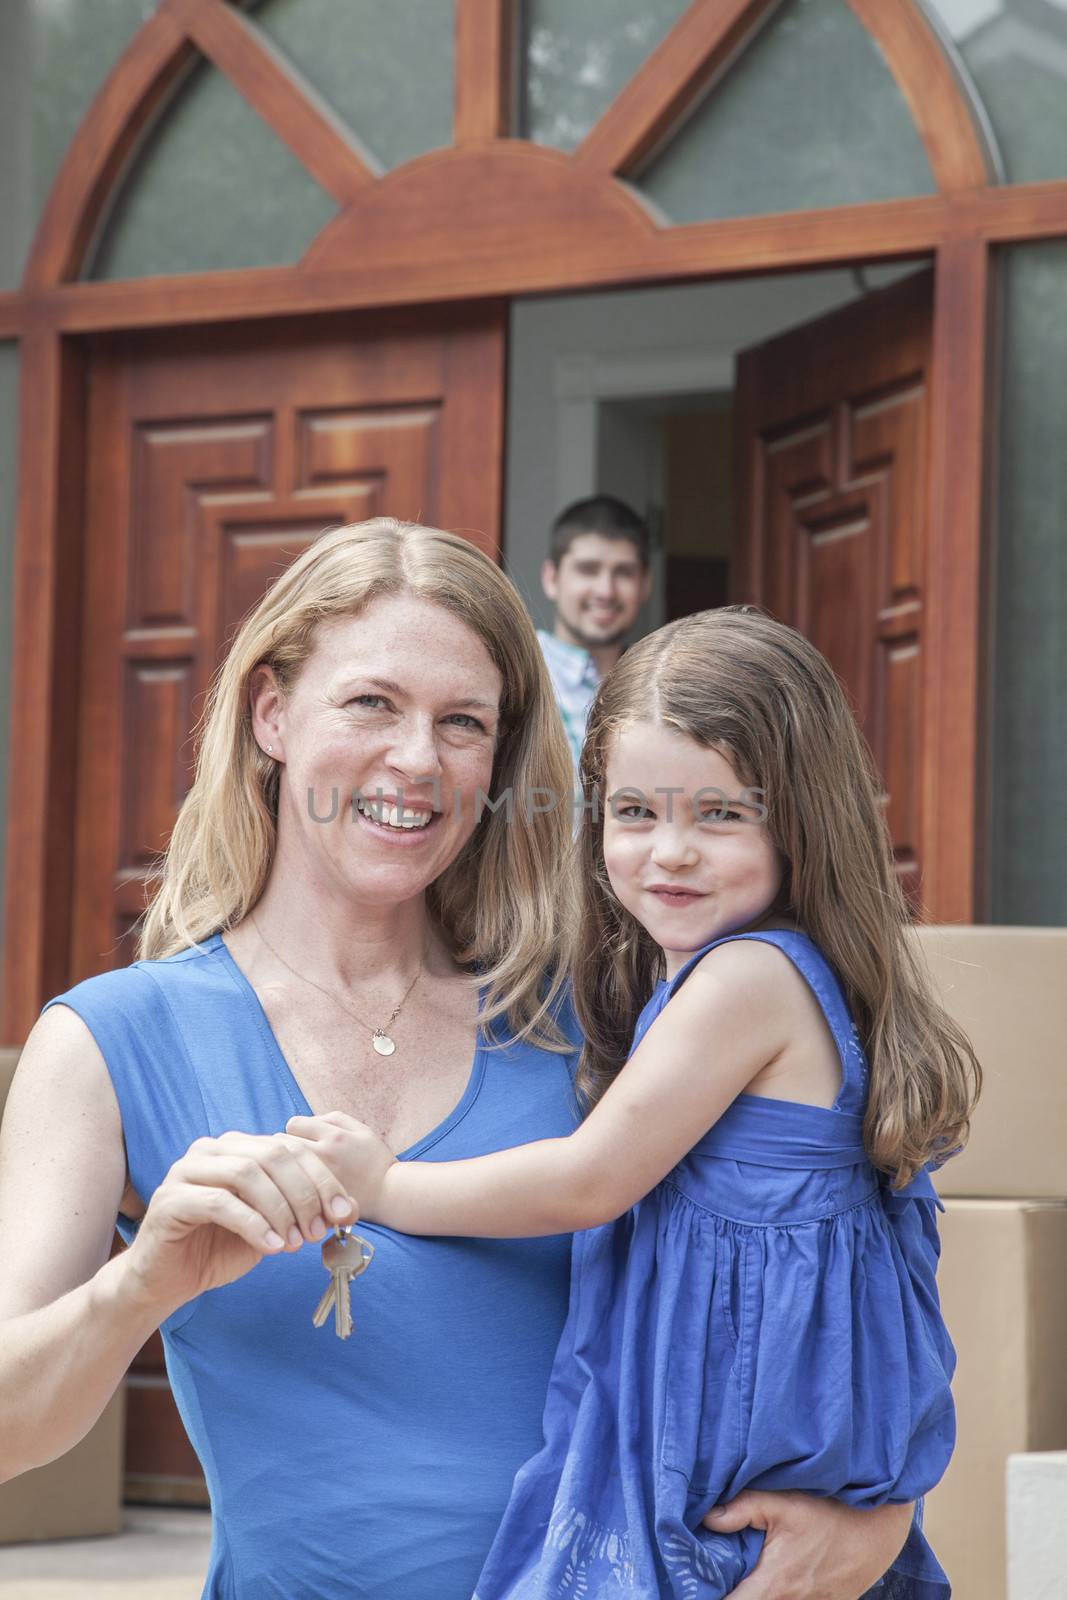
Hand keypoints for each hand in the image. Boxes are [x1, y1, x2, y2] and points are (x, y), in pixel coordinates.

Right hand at [125, 1131, 357, 1316]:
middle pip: (272, 1155)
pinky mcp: (170, 1199)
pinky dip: (253, 1224)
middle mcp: (212, 1149)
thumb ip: (299, 1213)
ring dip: (280, 1209)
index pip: (290, 1149)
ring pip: (247, 1174)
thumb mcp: (269, 1227)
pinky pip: (220, 1203)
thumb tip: (345, 1210)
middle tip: (319, 1230)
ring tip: (295, 1243)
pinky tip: (271, 1246)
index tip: (344, 1212)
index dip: (322, 1178)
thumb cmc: (218, 1249)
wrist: (166, 1281)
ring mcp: (187, 1170)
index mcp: (238, 1147)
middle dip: (304, 1193)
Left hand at [286, 1112, 396, 1221]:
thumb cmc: (376, 1160)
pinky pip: (290, 1189)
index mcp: (335, 1136)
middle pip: (282, 1144)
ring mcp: (317, 1180)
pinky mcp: (316, 1200)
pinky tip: (298, 1189)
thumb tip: (307, 1121)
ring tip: (294, 1172)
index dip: (296, 1129)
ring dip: (285, 1167)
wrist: (390, 1195)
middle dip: (286, 1147)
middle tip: (295, 1156)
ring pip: (283, 1167)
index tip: (302, 1138)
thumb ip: (333, 1119)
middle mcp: (324, 1156)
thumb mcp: (362, 1130)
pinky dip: (290, 1187)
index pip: (293, 1124)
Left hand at [701, 1491, 912, 1599]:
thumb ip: (741, 1509)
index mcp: (774, 1584)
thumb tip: (706, 1518)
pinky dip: (784, 1594)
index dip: (712, 1599)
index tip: (698, 1588)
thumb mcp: (782, 1501)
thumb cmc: (830, 1511)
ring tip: (749, 1578)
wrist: (879, 1526)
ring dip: (761, 1593)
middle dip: (735, 1595)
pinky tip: (777, 1578)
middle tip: (721, 1579)